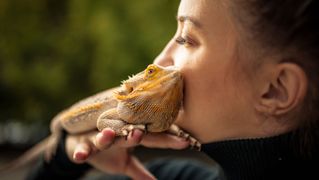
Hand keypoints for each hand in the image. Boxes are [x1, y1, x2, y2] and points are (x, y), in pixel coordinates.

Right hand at [65, 128, 189, 179]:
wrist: (78, 144)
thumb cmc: (107, 152)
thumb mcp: (125, 163)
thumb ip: (140, 172)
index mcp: (130, 137)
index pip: (152, 137)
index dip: (167, 140)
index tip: (185, 142)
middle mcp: (116, 134)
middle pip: (128, 133)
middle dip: (136, 133)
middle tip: (143, 132)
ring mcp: (98, 138)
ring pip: (102, 137)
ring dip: (105, 137)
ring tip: (109, 134)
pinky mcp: (82, 144)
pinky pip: (81, 148)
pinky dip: (80, 151)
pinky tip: (80, 156)